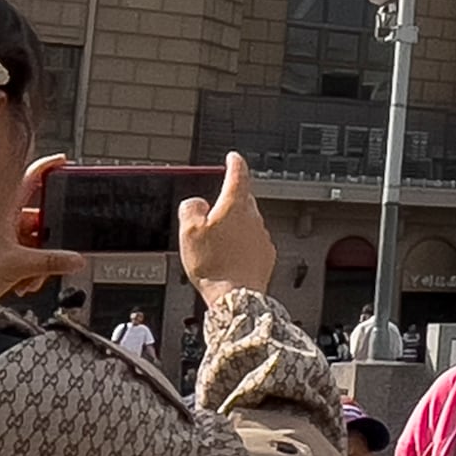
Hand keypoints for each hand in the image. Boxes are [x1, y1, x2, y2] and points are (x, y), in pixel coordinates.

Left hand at [0, 152, 85, 306]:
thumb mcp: (17, 265)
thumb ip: (50, 262)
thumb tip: (74, 260)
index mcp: (5, 210)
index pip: (30, 179)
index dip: (47, 167)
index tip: (63, 162)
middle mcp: (4, 219)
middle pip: (39, 219)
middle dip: (50, 240)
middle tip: (56, 253)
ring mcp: (3, 235)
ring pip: (33, 240)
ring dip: (39, 261)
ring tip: (33, 277)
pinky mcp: (1, 252)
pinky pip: (24, 254)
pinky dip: (29, 269)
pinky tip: (25, 282)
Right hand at [176, 154, 273, 299]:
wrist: (236, 297)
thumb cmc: (213, 265)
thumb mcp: (189, 231)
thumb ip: (191, 208)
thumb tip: (197, 203)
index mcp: (234, 206)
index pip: (238, 174)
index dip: (234, 163)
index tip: (233, 158)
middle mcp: (253, 218)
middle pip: (243, 198)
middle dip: (231, 199)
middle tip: (214, 209)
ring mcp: (262, 236)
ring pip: (248, 221)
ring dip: (235, 224)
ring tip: (217, 242)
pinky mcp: (266, 254)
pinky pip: (253, 241)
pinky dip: (242, 243)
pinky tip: (229, 256)